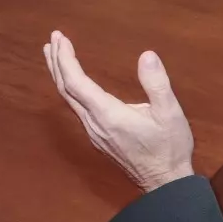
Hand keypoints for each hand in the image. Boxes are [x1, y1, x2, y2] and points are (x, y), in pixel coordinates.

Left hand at [45, 32, 194, 192]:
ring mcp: (93, 132)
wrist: (165, 183)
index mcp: (107, 114)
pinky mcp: (97, 137)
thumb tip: (147, 55)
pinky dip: (69, 88)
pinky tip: (72, 82)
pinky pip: (76, 108)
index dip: (65, 59)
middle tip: (53, 39)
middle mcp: (94, 123)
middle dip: (57, 62)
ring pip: (68, 99)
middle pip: (65, 90)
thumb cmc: (169, 148)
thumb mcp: (169, 113)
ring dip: (60, 75)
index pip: (76, 82)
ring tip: (55, 54)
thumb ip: (157, 84)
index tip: (60, 38)